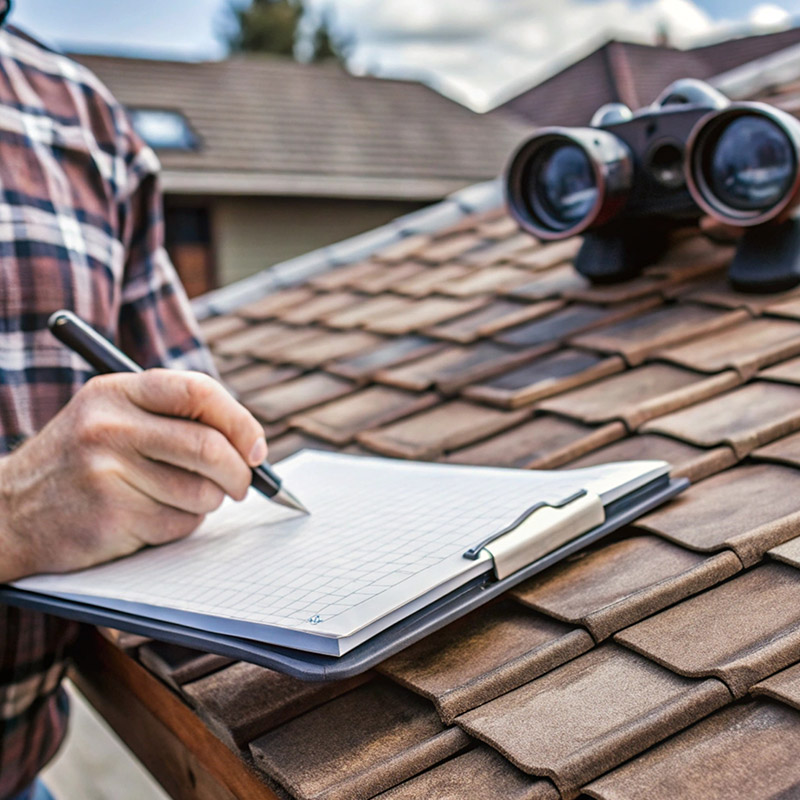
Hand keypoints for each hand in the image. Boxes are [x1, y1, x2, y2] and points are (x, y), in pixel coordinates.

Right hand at [0, 369, 266, 580]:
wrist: (8, 513)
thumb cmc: (80, 464)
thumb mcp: (111, 419)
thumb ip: (172, 418)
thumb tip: (250, 443)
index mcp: (116, 391)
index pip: (198, 390)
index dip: (240, 421)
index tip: (256, 448)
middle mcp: (109, 425)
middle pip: (208, 447)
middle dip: (240, 473)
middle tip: (243, 485)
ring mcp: (106, 470)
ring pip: (200, 491)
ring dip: (208, 503)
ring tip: (183, 500)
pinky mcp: (110, 515)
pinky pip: (179, 523)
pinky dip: (181, 525)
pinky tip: (152, 518)